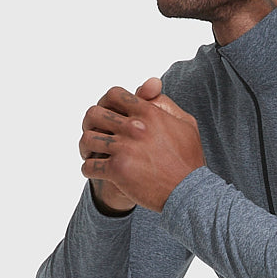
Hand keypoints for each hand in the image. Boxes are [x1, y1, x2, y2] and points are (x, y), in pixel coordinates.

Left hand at [79, 77, 204, 212]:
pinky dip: (88, 169)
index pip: (113, 95)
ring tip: (90, 154)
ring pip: (87, 139)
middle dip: (90, 124)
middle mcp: (134, 127)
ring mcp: (124, 148)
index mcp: (148, 112)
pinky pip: (89, 165)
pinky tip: (94, 171)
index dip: (105, 103)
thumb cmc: (189, 159)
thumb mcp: (186, 123)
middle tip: (94, 135)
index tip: (106, 115)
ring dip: (86, 147)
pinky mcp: (118, 170)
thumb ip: (165, 102)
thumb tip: (150, 84)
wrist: (189, 192)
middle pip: (94, 114)